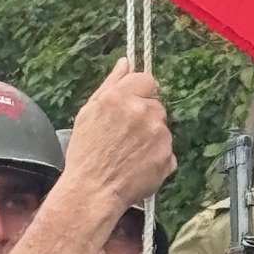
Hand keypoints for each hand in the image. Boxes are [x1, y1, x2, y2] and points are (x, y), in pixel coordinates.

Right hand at [63, 58, 174, 209]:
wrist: (93, 191)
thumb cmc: (86, 153)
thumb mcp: (89, 112)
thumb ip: (111, 84)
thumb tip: (126, 62)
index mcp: (122, 97)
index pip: (147, 80)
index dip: (140, 94)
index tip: (131, 107)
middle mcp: (144, 112)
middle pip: (156, 106)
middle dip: (144, 118)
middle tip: (124, 137)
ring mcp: (159, 135)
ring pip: (162, 129)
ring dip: (151, 138)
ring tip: (128, 154)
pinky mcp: (168, 157)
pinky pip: (166, 152)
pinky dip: (156, 158)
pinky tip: (137, 166)